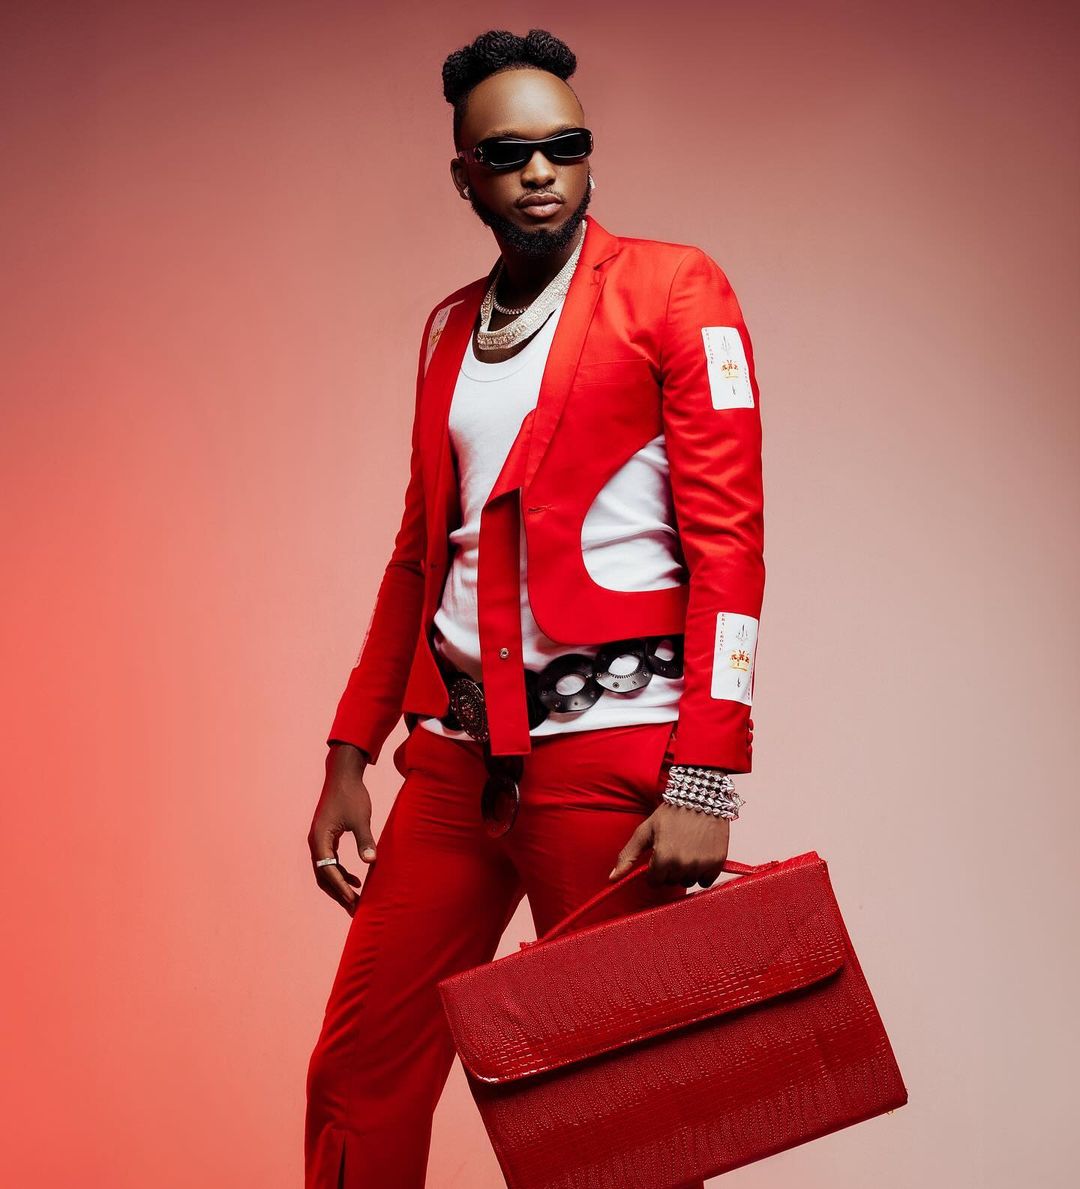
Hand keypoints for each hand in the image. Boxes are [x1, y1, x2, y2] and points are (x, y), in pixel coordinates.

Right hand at [307, 743, 377, 915]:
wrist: (343, 775)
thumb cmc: (351, 795)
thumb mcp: (360, 818)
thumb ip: (365, 840)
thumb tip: (371, 862)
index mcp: (320, 839)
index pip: (328, 870)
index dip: (341, 887)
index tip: (354, 900)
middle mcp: (316, 842)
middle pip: (323, 875)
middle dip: (338, 892)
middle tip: (354, 908)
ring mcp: (319, 840)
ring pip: (326, 870)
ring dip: (339, 885)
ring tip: (355, 899)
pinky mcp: (326, 837)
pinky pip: (330, 861)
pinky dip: (340, 873)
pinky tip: (356, 879)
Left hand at [608, 802, 730, 887]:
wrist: (701, 796)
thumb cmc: (671, 812)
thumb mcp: (645, 831)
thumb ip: (627, 856)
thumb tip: (612, 878)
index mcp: (662, 859)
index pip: (654, 881)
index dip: (654, 868)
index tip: (659, 854)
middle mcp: (682, 865)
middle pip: (671, 882)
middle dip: (669, 869)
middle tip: (673, 848)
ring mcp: (701, 864)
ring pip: (688, 881)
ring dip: (686, 871)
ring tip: (687, 849)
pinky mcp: (717, 862)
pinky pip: (706, 880)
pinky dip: (702, 872)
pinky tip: (699, 855)